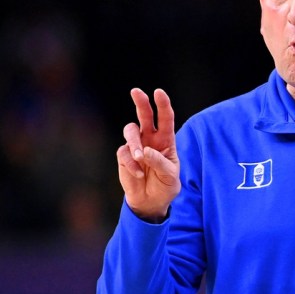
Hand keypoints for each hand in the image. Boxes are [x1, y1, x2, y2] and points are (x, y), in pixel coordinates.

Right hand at [116, 88, 179, 220]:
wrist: (151, 202)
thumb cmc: (165, 186)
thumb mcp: (170, 176)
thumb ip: (159, 162)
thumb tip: (144, 151)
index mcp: (166, 139)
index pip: (165, 118)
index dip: (162, 104)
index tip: (159, 92)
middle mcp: (150, 138)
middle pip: (144, 115)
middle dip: (141, 102)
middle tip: (136, 91)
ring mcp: (136, 146)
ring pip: (130, 131)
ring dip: (134, 142)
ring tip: (140, 157)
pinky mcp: (124, 156)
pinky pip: (124, 153)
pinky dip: (131, 164)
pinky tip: (139, 174)